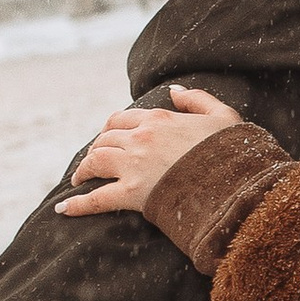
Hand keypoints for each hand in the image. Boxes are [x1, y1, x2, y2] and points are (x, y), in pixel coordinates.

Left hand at [58, 84, 243, 215]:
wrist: (236, 184)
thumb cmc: (233, 153)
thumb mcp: (223, 116)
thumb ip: (197, 99)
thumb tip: (174, 90)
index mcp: (159, 118)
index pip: (122, 119)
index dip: (111, 129)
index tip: (109, 139)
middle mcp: (141, 137)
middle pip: (104, 139)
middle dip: (96, 149)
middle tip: (93, 162)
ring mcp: (134, 165)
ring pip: (95, 160)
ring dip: (83, 169)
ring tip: (79, 179)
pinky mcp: (131, 193)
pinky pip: (96, 198)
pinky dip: (77, 204)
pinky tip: (63, 209)